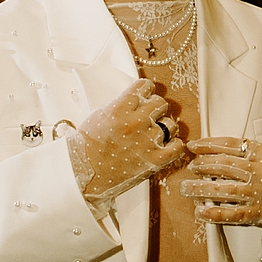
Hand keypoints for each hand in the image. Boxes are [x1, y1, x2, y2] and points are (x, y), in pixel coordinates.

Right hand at [66, 78, 187, 208]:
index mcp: (120, 109)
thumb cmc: (88, 148)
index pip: (145, 86)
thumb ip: (119, 105)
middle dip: (155, 108)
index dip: (146, 90)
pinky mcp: (155, 160)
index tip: (146, 95)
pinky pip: (177, 146)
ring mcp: (147, 141)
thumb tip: (134, 99)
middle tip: (149, 117)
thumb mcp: (99, 116)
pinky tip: (166, 146)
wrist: (84, 174)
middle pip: (160, 103)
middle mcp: (136, 122)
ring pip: (170, 124)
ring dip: (164, 127)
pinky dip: (174, 145)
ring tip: (154, 135)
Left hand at [180, 135, 261, 228]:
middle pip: (223, 165)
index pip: (230, 145)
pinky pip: (231, 214)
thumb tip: (214, 151)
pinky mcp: (258, 213)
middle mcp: (261, 171)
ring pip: (222, 189)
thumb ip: (248, 152)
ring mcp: (259, 193)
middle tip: (190, 168)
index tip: (193, 146)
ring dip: (200, 188)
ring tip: (187, 188)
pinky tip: (200, 211)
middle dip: (201, 166)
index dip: (208, 144)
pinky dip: (213, 213)